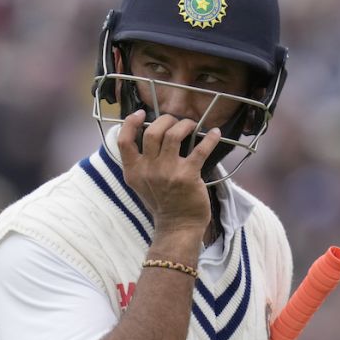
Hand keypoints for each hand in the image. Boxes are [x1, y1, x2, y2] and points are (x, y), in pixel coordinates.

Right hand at [118, 110, 219, 234]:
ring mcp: (167, 173)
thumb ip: (141, 162)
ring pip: (174, 134)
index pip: (124, 141)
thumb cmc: (162, 202)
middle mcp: (148, 170)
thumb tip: (151, 133)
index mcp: (133, 171)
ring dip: (185, 124)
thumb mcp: (142, 184)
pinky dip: (210, 138)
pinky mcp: (188, 176)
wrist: (178, 226)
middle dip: (166, 119)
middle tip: (175, 121)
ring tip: (191, 125)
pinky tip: (216, 134)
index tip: (140, 113)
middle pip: (152, 131)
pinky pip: (200, 149)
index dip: (131, 123)